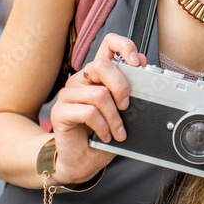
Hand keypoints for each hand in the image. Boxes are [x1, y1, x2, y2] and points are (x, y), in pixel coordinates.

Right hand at [48, 33, 144, 184]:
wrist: (83, 160)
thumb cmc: (103, 134)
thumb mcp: (123, 110)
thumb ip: (130, 90)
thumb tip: (144, 73)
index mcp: (98, 75)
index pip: (108, 44)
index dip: (124, 46)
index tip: (137, 62)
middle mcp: (81, 80)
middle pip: (102, 66)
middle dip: (121, 87)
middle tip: (127, 106)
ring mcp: (68, 94)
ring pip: (99, 94)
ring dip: (114, 117)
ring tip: (117, 130)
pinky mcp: (60, 111)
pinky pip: (89, 112)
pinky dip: (103, 126)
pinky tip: (105, 135)